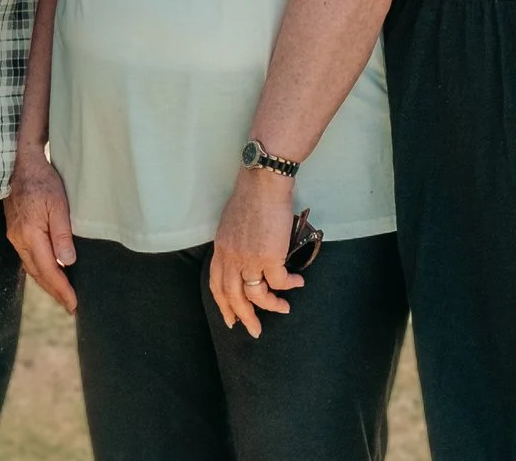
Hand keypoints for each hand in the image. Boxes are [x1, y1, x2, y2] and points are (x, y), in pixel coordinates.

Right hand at [4, 151, 78, 313]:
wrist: (20, 163)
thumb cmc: (42, 181)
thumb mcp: (58, 205)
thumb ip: (62, 235)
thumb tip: (67, 263)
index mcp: (30, 234)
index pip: (48, 270)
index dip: (61, 289)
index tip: (74, 304)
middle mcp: (18, 239)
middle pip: (37, 274)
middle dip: (54, 292)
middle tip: (70, 306)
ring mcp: (14, 235)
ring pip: (31, 267)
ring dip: (46, 282)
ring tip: (61, 294)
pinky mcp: (15, 231)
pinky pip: (28, 258)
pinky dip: (39, 270)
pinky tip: (48, 272)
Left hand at [208, 167, 301, 337]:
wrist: (262, 183)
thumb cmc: (250, 197)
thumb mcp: (231, 223)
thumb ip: (234, 244)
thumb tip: (244, 260)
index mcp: (220, 249)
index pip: (217, 284)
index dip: (223, 304)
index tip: (230, 319)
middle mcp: (231, 257)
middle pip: (233, 296)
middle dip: (244, 317)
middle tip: (255, 331)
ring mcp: (249, 258)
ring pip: (257, 295)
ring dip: (271, 306)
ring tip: (284, 308)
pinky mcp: (269, 257)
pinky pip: (279, 282)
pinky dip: (289, 286)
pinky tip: (298, 283)